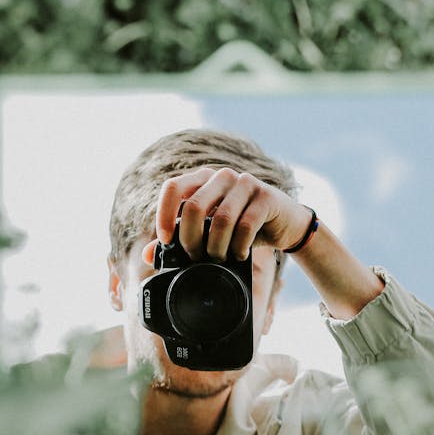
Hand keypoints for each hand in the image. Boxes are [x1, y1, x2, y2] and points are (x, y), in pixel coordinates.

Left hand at [151, 166, 312, 261]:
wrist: (284, 225)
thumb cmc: (242, 228)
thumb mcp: (209, 234)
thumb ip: (180, 240)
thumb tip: (148, 254)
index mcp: (203, 179)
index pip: (173, 187)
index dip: (164, 215)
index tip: (166, 241)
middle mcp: (222, 176)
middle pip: (194, 207)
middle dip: (191, 240)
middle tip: (197, 257)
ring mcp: (246, 183)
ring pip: (221, 219)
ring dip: (216, 247)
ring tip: (220, 258)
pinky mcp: (266, 197)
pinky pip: (246, 226)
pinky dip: (238, 247)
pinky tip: (239, 254)